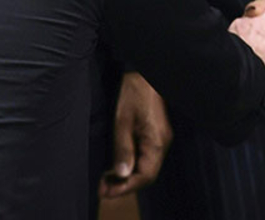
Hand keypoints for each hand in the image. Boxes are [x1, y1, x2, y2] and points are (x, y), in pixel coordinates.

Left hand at [100, 73, 170, 198]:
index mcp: (156, 142)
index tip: (106, 192)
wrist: (146, 73)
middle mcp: (162, 144)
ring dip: (128, 177)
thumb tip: (122, 174)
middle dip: (125, 185)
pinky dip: (132, 165)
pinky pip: (146, 158)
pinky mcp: (156, 135)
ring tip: (107, 181)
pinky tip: (118, 166)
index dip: (126, 187)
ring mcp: (160, 139)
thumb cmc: (135, 92)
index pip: (145, 176)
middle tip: (103, 189)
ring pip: (146, 167)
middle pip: (146, 175)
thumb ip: (123, 148)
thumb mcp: (122, 120)